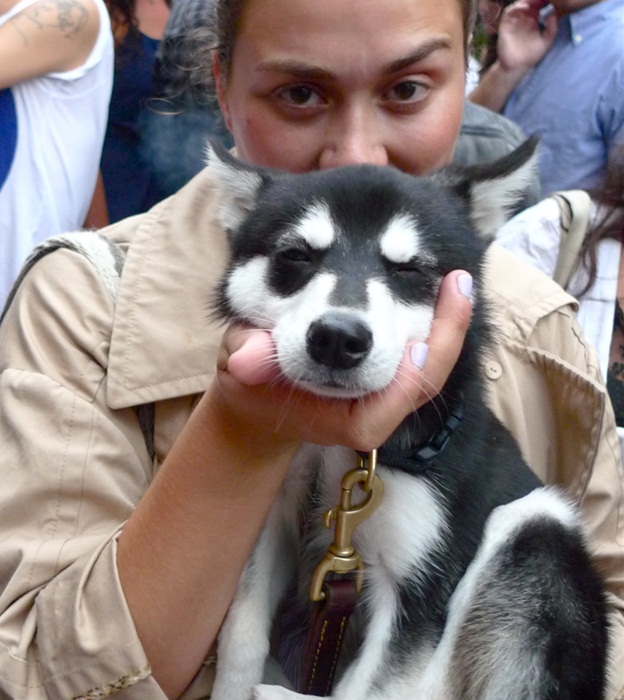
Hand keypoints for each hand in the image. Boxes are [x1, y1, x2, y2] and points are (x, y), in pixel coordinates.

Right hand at [214, 269, 472, 452]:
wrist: (259, 392)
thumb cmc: (249, 377)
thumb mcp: (239, 366)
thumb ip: (245, 359)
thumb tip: (244, 359)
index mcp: (335, 418)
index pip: (378, 415)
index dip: (400, 387)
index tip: (417, 350)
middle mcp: (368, 408)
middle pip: (420, 386)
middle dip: (443, 339)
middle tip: (457, 287)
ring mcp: (382, 390)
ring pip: (428, 367)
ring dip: (446, 323)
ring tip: (459, 281)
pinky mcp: (388, 370)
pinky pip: (421, 351)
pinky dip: (435, 320)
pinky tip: (444, 285)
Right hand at [496, 0, 557, 74]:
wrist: (517, 65)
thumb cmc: (532, 54)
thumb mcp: (547, 40)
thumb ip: (552, 27)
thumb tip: (556, 12)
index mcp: (534, 17)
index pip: (540, 2)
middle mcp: (524, 15)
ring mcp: (514, 18)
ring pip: (522, 2)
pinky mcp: (506, 23)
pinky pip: (511, 11)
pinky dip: (517, 7)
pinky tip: (526, 6)